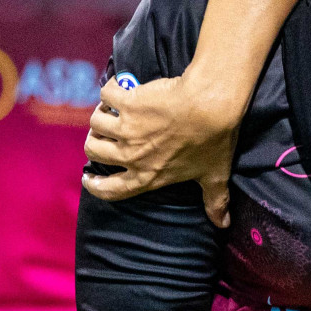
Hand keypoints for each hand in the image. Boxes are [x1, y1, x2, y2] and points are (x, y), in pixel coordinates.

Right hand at [83, 73, 240, 227]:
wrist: (211, 106)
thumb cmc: (213, 141)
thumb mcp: (215, 176)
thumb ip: (215, 201)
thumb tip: (223, 224)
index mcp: (149, 176)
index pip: (111, 190)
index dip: (95, 186)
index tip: (87, 179)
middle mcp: (132, 155)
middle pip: (94, 151)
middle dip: (94, 142)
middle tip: (102, 134)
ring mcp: (127, 128)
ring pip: (96, 123)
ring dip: (102, 115)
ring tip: (111, 109)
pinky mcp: (127, 103)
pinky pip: (106, 94)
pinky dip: (111, 89)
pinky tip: (120, 86)